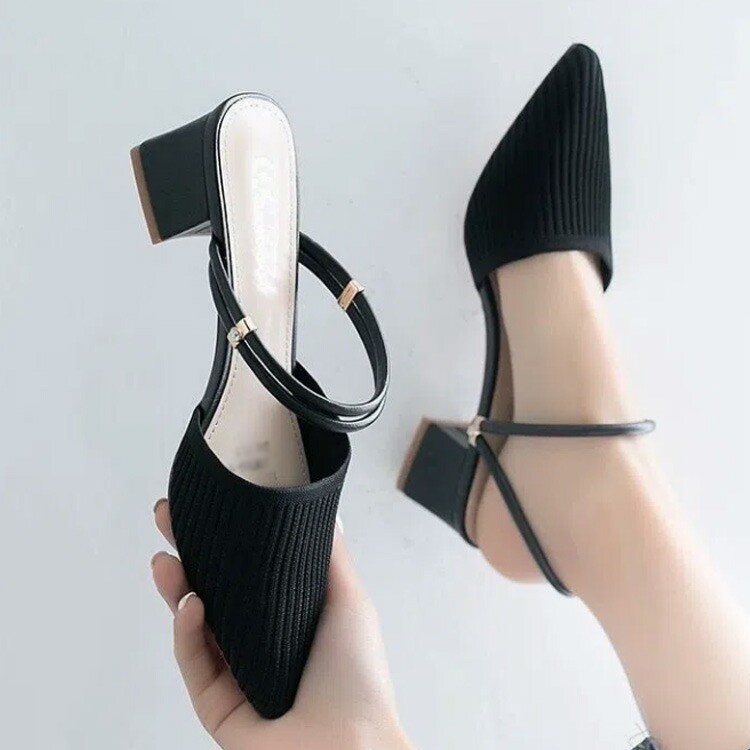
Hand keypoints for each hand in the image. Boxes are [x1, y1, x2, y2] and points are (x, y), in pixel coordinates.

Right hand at [151, 499, 412, 749]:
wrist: (352, 746)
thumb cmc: (358, 675)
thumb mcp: (349, 601)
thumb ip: (330, 557)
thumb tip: (326, 512)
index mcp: (286, 619)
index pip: (245, 574)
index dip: (224, 541)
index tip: (210, 505)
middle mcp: (258, 644)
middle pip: (212, 593)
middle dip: (188, 555)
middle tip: (168, 519)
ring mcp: (235, 675)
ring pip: (193, 626)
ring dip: (176, 589)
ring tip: (166, 559)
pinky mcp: (216, 706)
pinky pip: (194, 662)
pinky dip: (187, 631)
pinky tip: (191, 602)